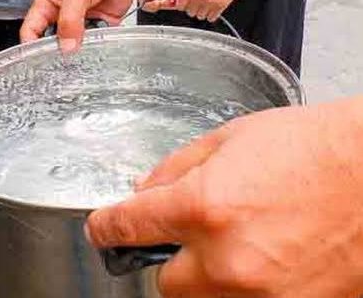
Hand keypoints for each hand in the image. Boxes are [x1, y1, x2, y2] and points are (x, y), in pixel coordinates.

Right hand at [20, 0, 140, 51]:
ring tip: (81, 57)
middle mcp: (62, 14)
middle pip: (54, 41)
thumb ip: (70, 19)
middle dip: (57, 52)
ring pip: (76, 45)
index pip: (31, 30)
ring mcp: (82, 21)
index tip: (35, 61)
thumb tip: (66, 47)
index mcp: (47, 3)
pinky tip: (98, 48)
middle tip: (62, 63)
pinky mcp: (102, 24)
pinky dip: (98, 47)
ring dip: (80, 51)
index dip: (30, 46)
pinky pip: (97, 42)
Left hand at [86, 98, 362, 297]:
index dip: (106, 226)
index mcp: (203, 207)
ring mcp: (262, 296)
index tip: (103, 228)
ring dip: (207, 279)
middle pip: (163, 282)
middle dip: (170, 259)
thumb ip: (175, 169)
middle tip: (194, 235)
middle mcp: (226, 261)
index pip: (126, 227)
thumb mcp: (232, 137)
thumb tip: (144, 192)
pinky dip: (246, 290)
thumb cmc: (316, 147)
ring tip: (240, 244)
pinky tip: (268, 258)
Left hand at [174, 0, 244, 21]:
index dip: (183, 5)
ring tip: (207, 3)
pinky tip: (213, 7)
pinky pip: (211, 18)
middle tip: (199, 2)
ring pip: (200, 16)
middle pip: (190, 12)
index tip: (186, 3)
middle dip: (193, 8)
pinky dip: (212, 15)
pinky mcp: (220, 7)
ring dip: (203, 12)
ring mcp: (209, 3)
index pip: (180, 6)